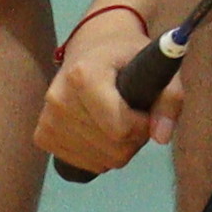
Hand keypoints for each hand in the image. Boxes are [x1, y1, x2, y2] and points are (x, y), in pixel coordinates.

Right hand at [35, 7, 161, 176]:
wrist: (91, 47)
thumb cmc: (127, 56)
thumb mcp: (157, 66)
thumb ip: (169, 100)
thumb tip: (162, 138)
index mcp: (84, 75)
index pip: (120, 128)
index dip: (143, 126)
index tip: (146, 111)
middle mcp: (59, 99)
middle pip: (112, 148)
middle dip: (133, 139)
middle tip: (134, 115)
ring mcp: (47, 119)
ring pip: (98, 160)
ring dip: (117, 148)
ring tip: (117, 120)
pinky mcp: (42, 136)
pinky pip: (81, 163)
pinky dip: (98, 155)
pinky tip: (99, 131)